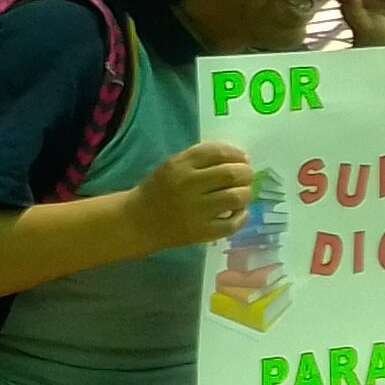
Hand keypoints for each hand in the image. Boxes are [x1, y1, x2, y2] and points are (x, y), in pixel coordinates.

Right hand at [126, 141, 257, 249]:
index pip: (217, 152)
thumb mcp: (172, 165)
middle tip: (245, 177)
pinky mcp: (201, 232)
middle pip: (232, 174)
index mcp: (179, 166)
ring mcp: (195, 211)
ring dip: (246, 193)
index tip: (242, 158)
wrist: (138, 221)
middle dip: (246, 173)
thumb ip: (200, 158)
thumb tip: (238, 158)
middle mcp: (188, 186)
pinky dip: (241, 216)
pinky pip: (231, 224)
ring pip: (236, 197)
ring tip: (242, 194)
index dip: (236, 153)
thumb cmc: (158, 190)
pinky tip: (239, 212)